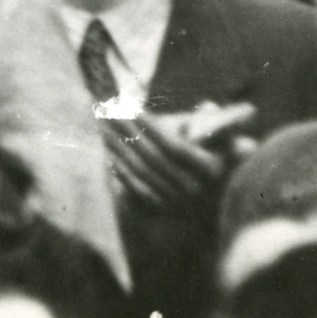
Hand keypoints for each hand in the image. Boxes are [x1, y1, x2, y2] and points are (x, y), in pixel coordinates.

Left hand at [100, 104, 234, 227]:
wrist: (198, 193)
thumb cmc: (202, 148)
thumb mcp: (213, 134)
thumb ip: (212, 121)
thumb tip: (208, 107)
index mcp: (214, 169)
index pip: (175, 147)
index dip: (151, 127)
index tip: (130, 108)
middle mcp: (197, 190)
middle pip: (153, 157)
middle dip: (128, 129)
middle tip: (108, 108)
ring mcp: (178, 203)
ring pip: (141, 170)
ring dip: (119, 144)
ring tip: (102, 122)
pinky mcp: (161, 210)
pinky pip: (135, 188)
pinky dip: (120, 168)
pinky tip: (107, 148)